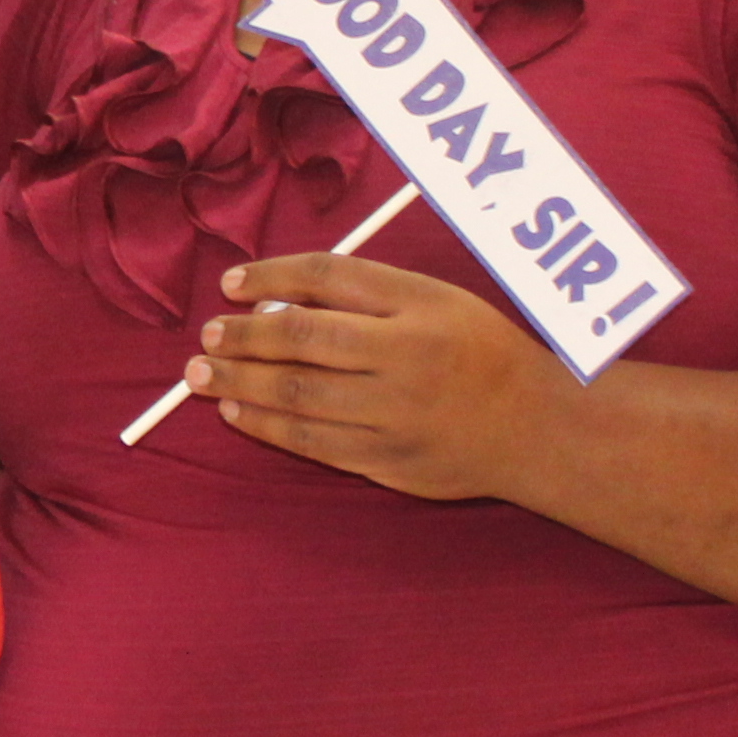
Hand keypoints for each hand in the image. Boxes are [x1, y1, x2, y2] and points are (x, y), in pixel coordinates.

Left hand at [180, 251, 565, 503]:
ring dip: (239, 383)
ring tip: (201, 375)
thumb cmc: (478, 353)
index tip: (231, 284)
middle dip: (241, 337)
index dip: (272, 276)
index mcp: (419, 305)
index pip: (329, 275)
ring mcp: (395, 413)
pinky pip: (311, 442)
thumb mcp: (435, 300)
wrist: (535, 427)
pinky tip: (237, 411)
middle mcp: (406, 356)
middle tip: (206, 337)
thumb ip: (363, 293)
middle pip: (302, 337)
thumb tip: (276, 298)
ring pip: (297, 394)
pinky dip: (266, 425)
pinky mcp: (388, 461)